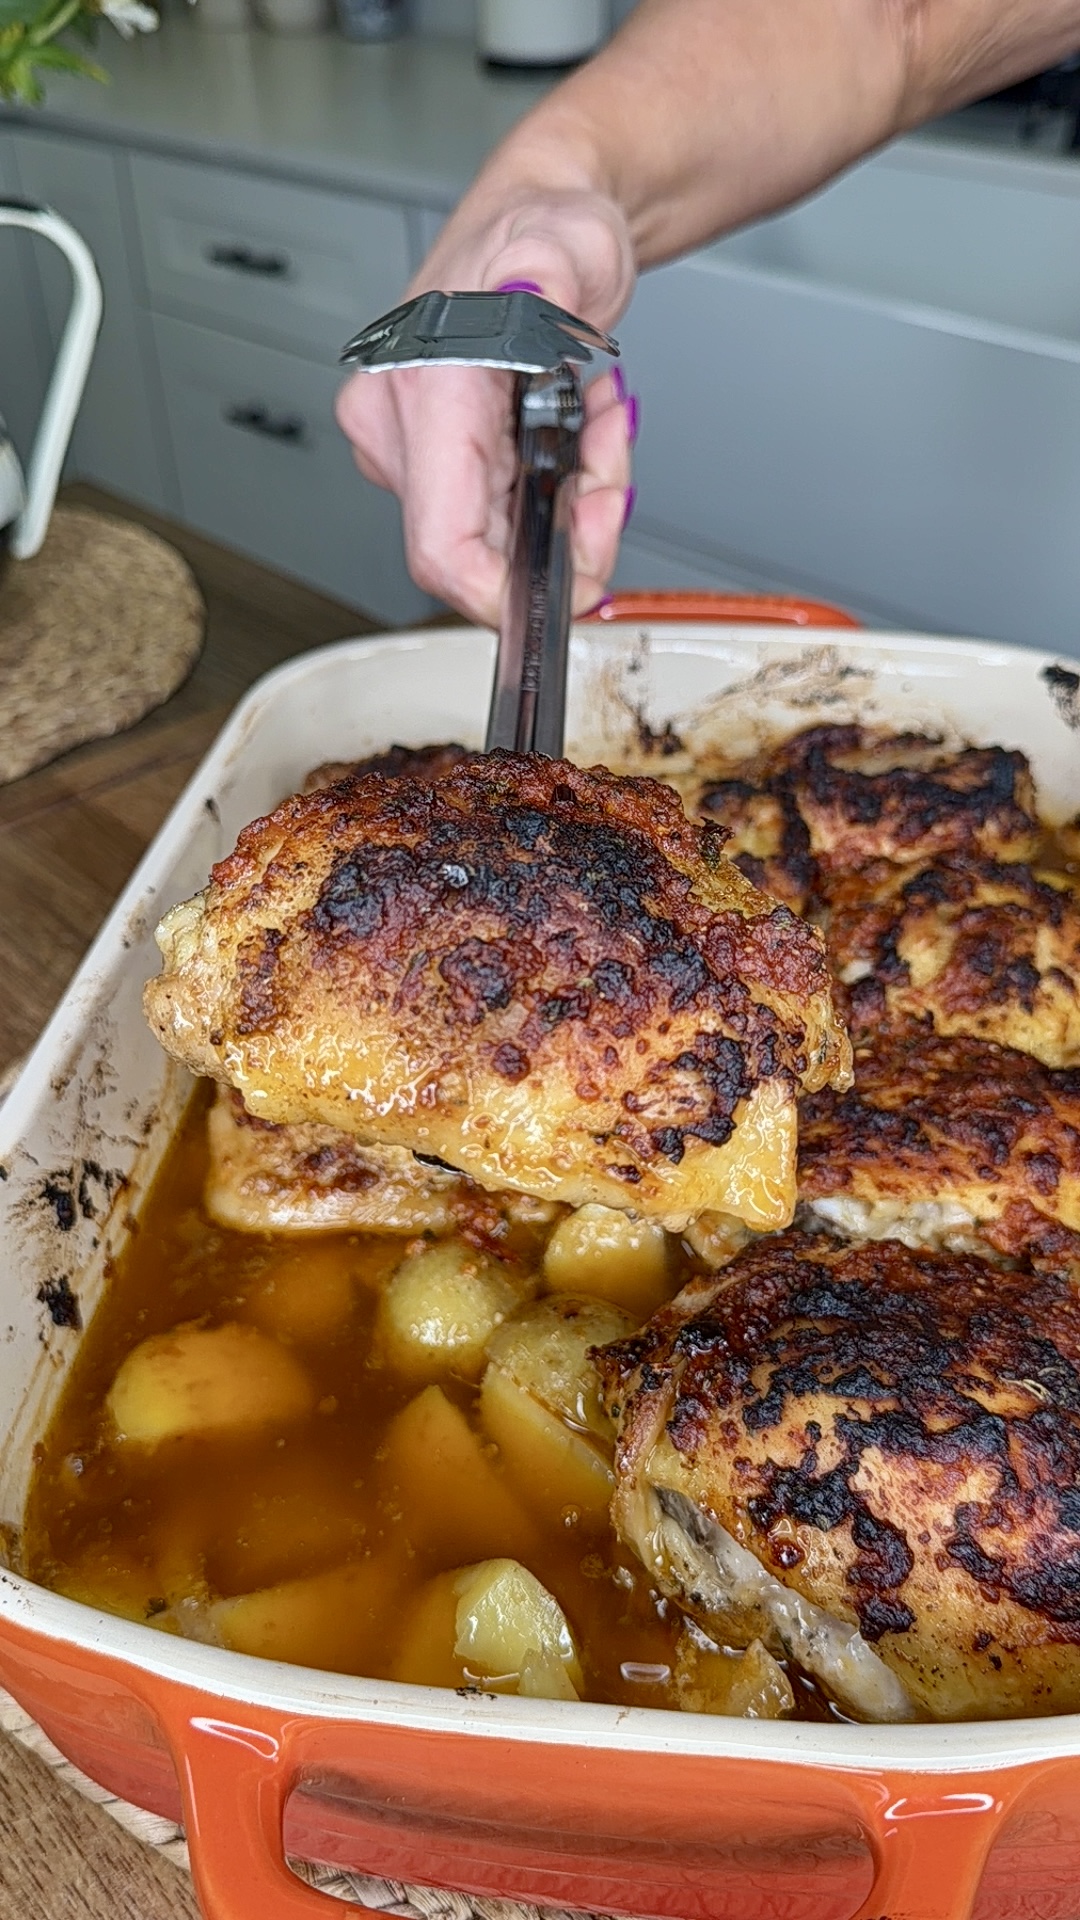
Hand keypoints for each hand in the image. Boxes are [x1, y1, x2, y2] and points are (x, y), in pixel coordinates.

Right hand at [335, 187, 636, 625]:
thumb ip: (553, 268)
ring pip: (501, 541)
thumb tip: (536, 291)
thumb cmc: (545, 233)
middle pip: (484, 553)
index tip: (570, 587)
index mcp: (423, 394)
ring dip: (569, 505)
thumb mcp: (568, 239)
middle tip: (609, 469)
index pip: (444, 549)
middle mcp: (399, 432)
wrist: (540, 225)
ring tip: (595, 428)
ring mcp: (414, 452)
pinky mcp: (439, 462)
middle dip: (565, 528)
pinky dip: (554, 493)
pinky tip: (570, 436)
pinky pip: (504, 518)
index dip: (505, 594)